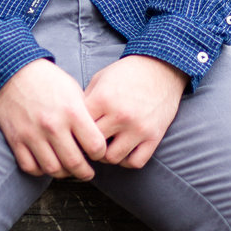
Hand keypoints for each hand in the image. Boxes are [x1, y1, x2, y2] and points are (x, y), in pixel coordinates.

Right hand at [0, 58, 107, 179]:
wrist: (13, 71)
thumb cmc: (47, 80)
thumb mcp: (73, 91)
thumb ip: (85, 115)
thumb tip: (96, 139)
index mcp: (72, 112)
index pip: (95, 146)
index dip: (100, 153)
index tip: (98, 154)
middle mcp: (53, 126)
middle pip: (75, 163)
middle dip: (85, 172)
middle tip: (87, 172)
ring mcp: (33, 134)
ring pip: (53, 169)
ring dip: (64, 174)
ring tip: (68, 170)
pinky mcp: (16, 139)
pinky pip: (30, 167)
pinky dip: (40, 171)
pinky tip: (47, 164)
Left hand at [83, 55, 188, 169]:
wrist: (161, 68)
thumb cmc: (127, 73)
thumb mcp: (100, 79)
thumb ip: (85, 101)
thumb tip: (70, 124)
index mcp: (103, 99)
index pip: (79, 127)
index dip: (74, 132)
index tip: (75, 133)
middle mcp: (120, 115)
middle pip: (93, 145)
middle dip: (88, 145)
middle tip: (88, 143)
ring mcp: (138, 128)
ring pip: (112, 158)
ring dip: (106, 155)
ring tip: (106, 146)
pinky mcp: (154, 136)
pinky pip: (135, 162)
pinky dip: (127, 160)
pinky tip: (124, 150)